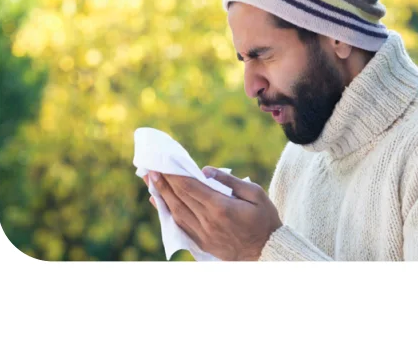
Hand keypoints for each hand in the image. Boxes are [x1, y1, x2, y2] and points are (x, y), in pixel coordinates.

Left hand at [146, 168, 281, 260]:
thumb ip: (230, 181)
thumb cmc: (265, 220)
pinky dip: (168, 213)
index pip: (190, 187)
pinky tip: (160, 204)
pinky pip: (181, 226)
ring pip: (176, 213)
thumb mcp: (256, 194)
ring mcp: (204, 234)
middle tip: (149, 169)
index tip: (162, 164)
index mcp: (221, 207)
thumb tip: (205, 170)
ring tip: (151, 183)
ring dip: (161, 196)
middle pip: (179, 199)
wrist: (268, 252)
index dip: (173, 175)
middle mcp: (208, 221)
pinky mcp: (202, 243)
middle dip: (163, 182)